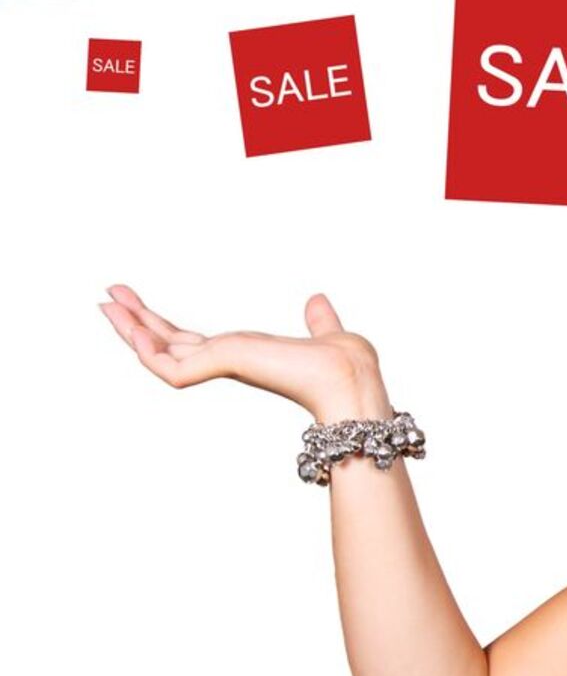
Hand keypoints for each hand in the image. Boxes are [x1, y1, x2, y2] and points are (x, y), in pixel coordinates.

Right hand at [98, 284, 388, 421]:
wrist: (352, 378)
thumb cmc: (346, 365)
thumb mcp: (325, 332)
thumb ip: (317, 320)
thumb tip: (318, 302)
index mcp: (246, 354)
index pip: (191, 340)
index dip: (162, 324)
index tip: (137, 302)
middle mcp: (229, 361)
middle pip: (168, 344)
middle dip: (136, 322)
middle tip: (107, 298)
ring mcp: (222, 366)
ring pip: (160, 354)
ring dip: (131, 330)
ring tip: (106, 305)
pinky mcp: (221, 367)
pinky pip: (169, 366)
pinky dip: (147, 349)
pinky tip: (132, 328)